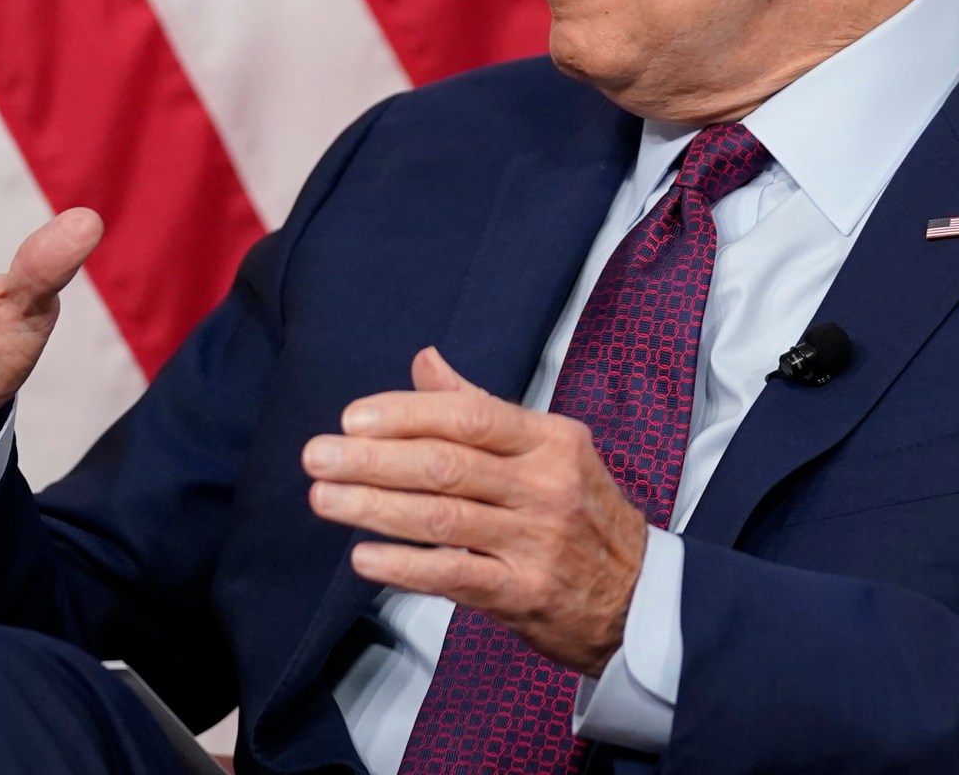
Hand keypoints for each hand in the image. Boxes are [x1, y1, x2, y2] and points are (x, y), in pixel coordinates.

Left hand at [303, 348, 647, 674]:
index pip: (470, 416)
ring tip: (325, 499)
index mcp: (549, 440)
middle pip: (446, 464)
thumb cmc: (582, 515)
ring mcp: (536, 541)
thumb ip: (482, 408)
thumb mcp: (549, 450)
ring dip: (374, 507)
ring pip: (442, 518)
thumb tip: (425, 361)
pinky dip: (405, 566)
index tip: (353, 419)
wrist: (640, 597)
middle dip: (373, 459)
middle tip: (319, 456)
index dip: (407, 414)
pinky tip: (364, 557)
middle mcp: (546, 486)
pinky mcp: (525, 592)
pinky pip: (454, 574)